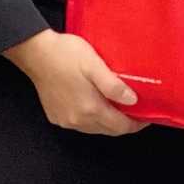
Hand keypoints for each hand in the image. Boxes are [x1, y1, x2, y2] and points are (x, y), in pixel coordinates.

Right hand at [6, 30, 144, 135]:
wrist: (35, 52)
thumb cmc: (66, 54)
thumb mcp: (95, 65)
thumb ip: (113, 86)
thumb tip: (133, 101)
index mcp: (90, 109)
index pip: (120, 127)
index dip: (136, 124)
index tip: (148, 116)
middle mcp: (77, 120)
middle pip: (108, 130)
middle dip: (124, 123)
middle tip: (136, 110)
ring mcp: (65, 120)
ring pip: (94, 128)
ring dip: (108, 121)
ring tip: (118, 106)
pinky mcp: (55, 116)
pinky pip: (80, 124)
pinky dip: (92, 118)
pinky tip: (95, 104)